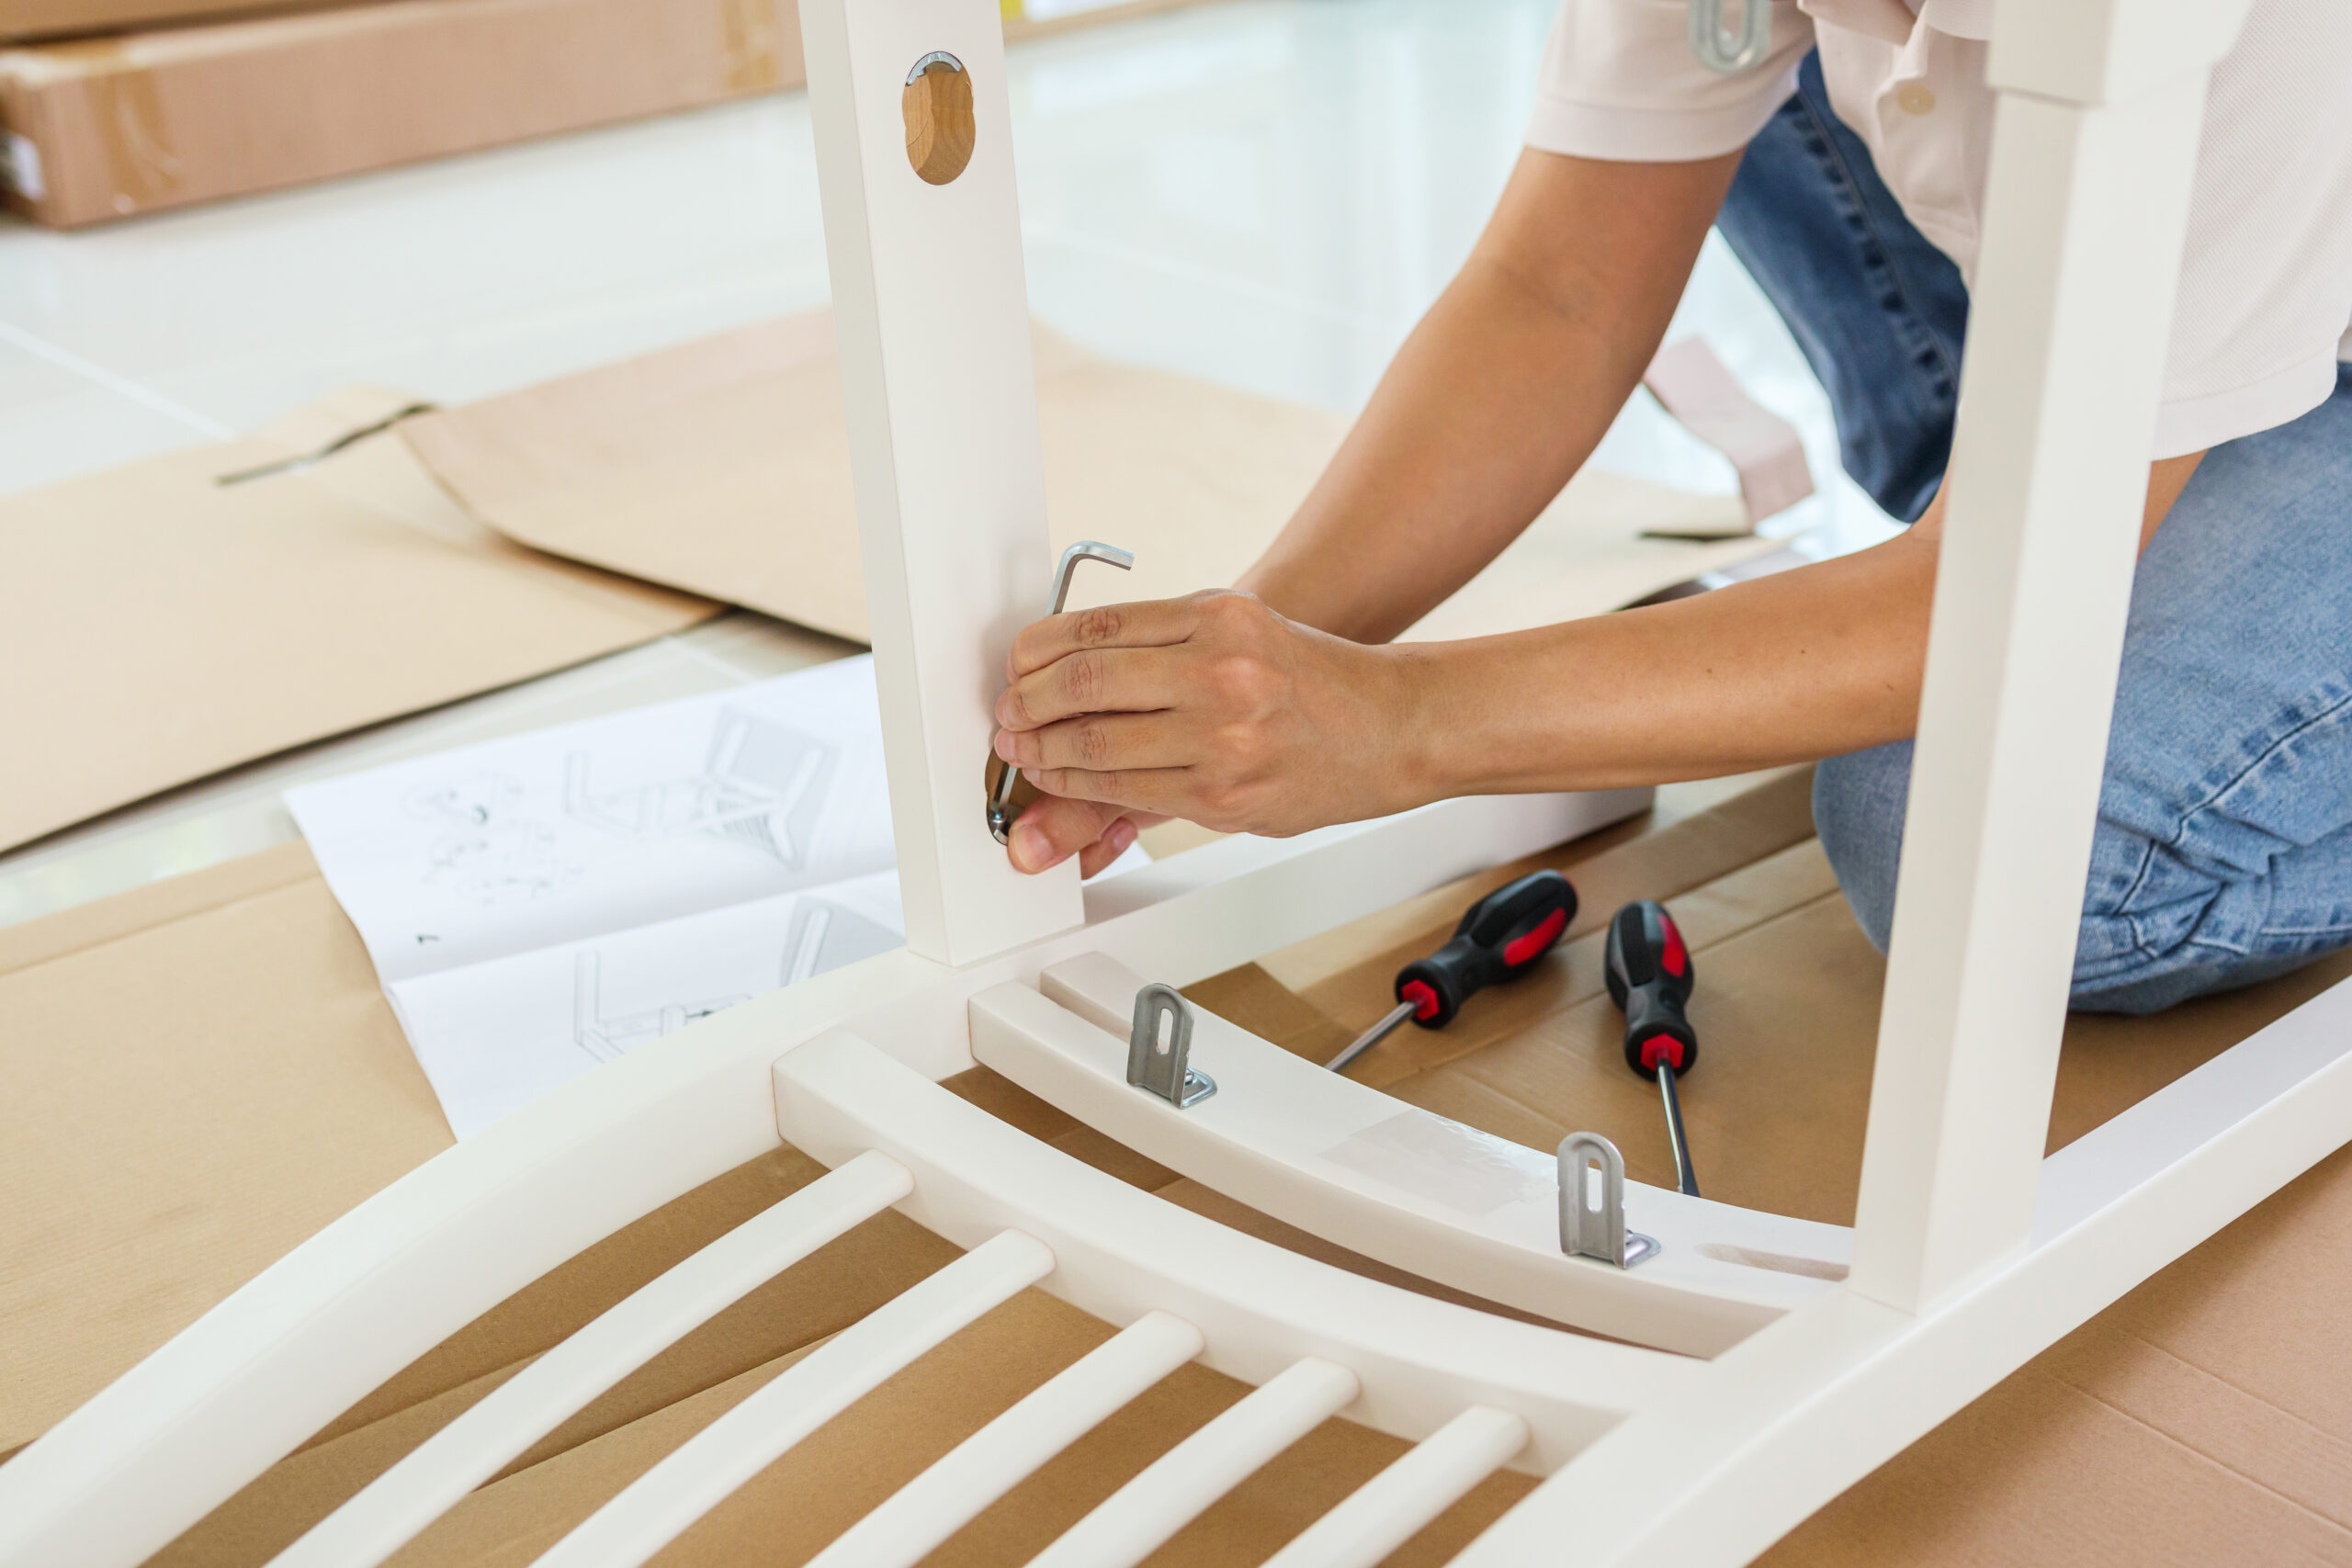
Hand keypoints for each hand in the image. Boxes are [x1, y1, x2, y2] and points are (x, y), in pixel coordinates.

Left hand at [992, 590, 1433, 873]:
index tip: (1015, 666)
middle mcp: (1221, 670)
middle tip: (1007, 714)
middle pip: (1084, 684)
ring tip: (1024, 751)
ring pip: (1097, 746)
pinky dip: (1083, 788)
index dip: (1035, 652)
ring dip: (1043, 753)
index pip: (1097, 627)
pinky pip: (1129, 793)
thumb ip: (1158, 645)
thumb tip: (1058, 672)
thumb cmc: (1311, 679)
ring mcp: (1224, 737)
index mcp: (1219, 616)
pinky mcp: (1225, 797)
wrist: (1392, 727)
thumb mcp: (1240, 630)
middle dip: (1025, 704)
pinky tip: (1067, 779)